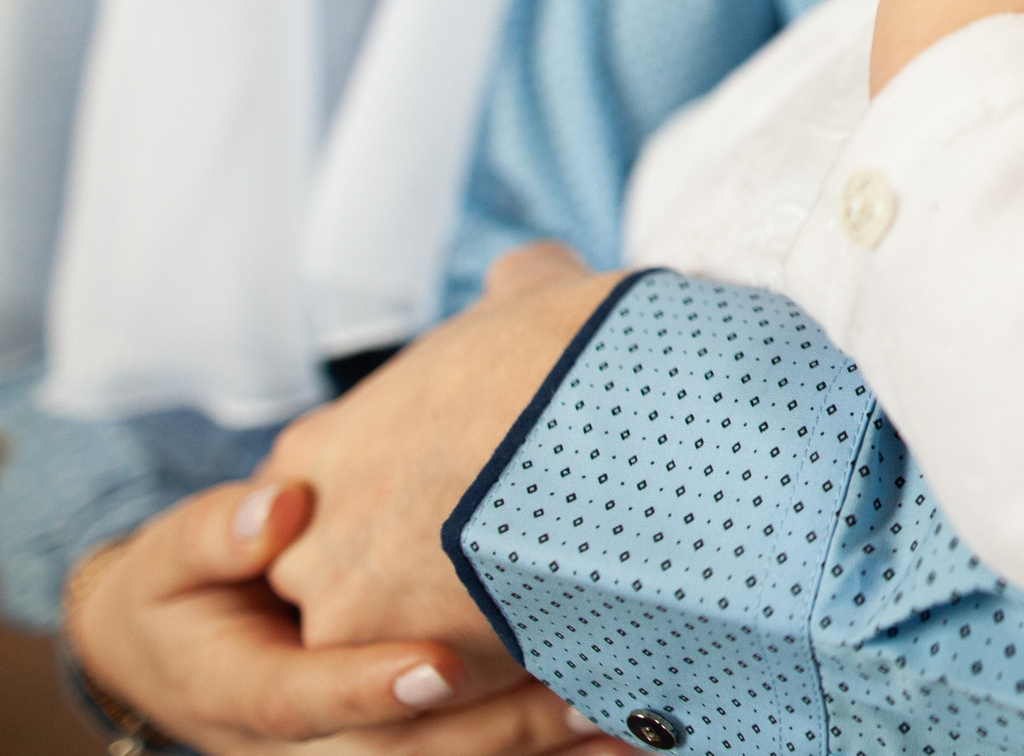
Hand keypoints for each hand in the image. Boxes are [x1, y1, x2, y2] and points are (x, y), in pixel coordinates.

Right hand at [64, 481, 619, 754]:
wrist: (181, 655)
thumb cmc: (186, 590)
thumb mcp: (175, 560)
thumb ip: (218, 536)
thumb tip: (277, 512)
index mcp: (240, 692)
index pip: (302, 701)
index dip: (369, 687)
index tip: (441, 664)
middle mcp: (299, 749)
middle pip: (398, 754)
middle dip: (491, 729)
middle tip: (578, 695)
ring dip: (538, 754)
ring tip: (628, 724)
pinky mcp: (402, 755)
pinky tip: (626, 738)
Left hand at [260, 267, 624, 668]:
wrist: (602, 414)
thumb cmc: (572, 351)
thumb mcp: (534, 295)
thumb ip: (515, 287)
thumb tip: (532, 270)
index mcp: (328, 444)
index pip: (318, 493)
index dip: (394, 499)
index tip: (457, 500)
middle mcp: (315, 528)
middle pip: (338, 575)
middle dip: (408, 579)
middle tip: (494, 569)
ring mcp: (346, 602)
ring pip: (384, 642)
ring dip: (449, 633)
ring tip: (534, 614)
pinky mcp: (398, 663)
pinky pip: (436, 690)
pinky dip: (492, 676)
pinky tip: (556, 648)